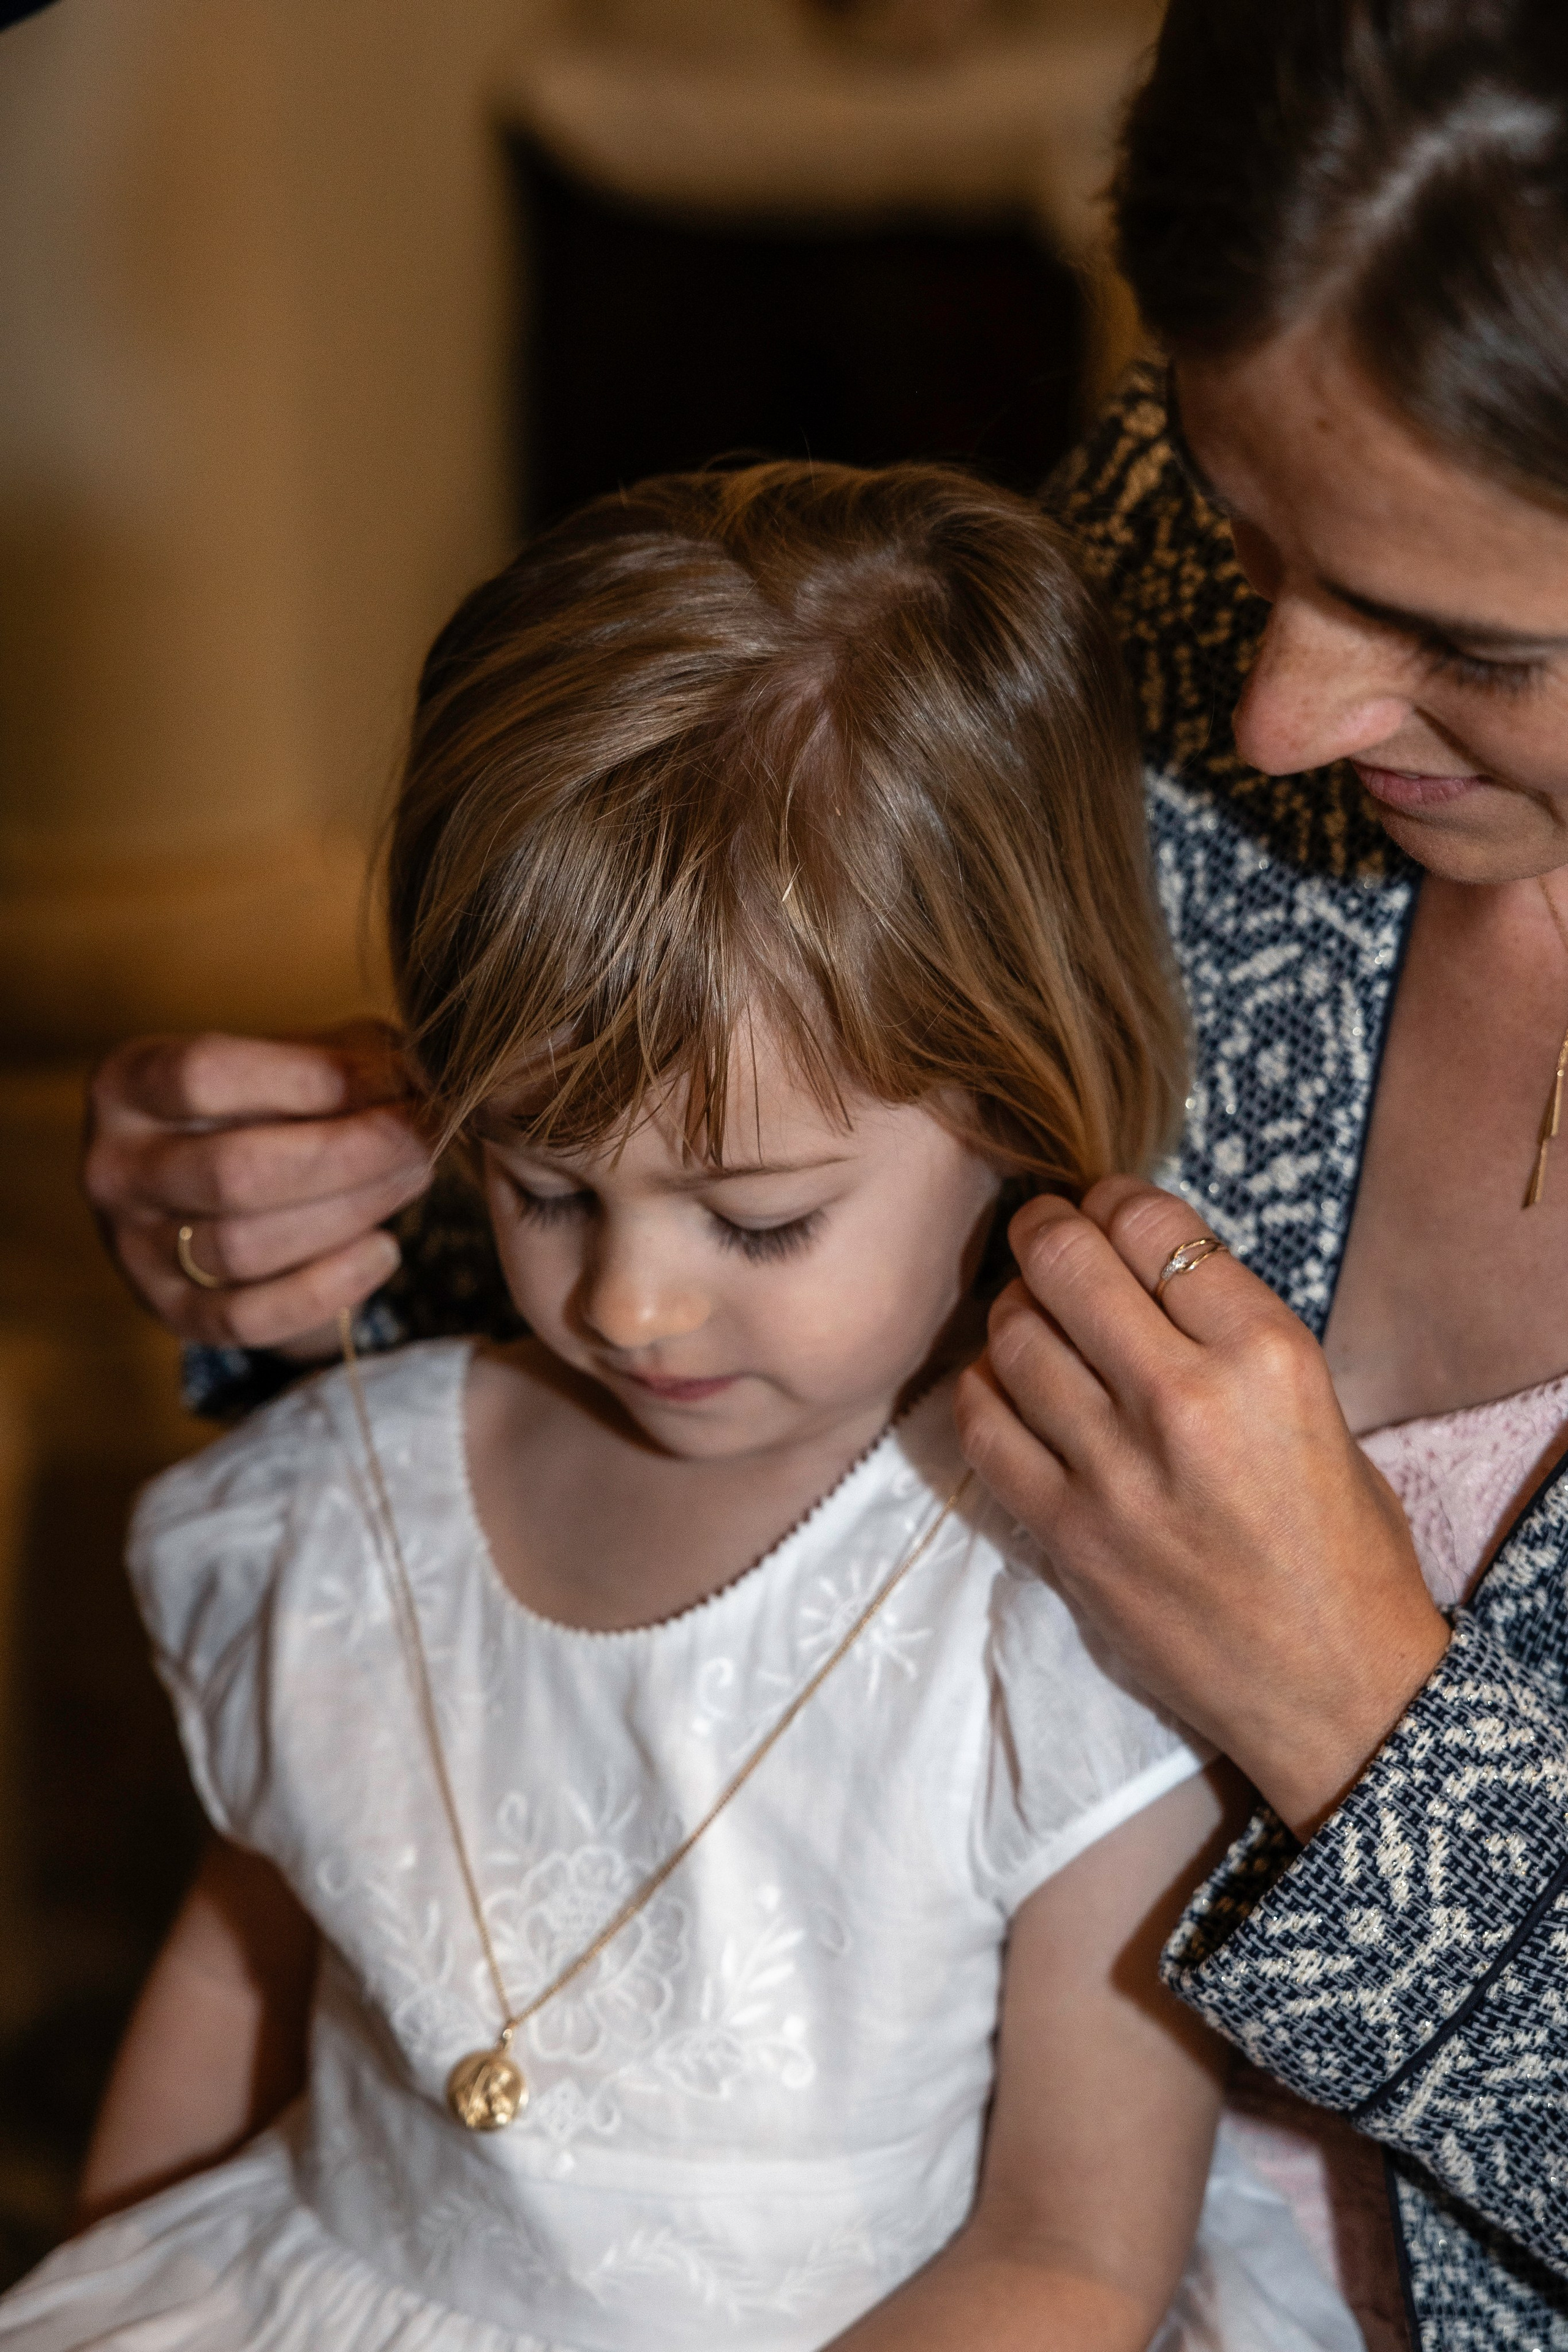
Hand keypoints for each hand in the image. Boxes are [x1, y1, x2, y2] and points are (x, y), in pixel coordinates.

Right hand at [82, 1023, 432, 1353]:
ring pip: (245, 1247)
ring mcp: (133, 1248)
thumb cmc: (274, 1102)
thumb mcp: (301, 1057)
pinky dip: (327, 1289)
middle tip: (420, 1138)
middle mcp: (114, 1167)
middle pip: (233, 1172)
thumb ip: (350, 1059)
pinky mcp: (173, 1313)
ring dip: (350, 1214)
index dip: (306, 1078)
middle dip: (347, 1156)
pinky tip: (384, 1250)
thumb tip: (415, 1084)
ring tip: (413, 1178)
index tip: (389, 1081)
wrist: (231, 1186)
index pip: (204, 1075)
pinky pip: (250, 1318)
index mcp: (127, 1083)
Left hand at [954, 1178, 1450, 1838]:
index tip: (1105, 1209)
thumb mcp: (1318, 1407)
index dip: (1115, 1201)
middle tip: (1043, 1232)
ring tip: (1028, 1315)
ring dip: (1011, 1309)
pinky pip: (982, 1426)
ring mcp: (1115, 1471)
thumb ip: (1228, 1332)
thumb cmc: (1340, 1545)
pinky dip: (981, 1390)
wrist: (1336, 1690)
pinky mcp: (1065, 1534)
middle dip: (1044, 1229)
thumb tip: (1134, 1267)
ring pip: (1012, 1336)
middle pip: (1066, 1262)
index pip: (1154, 1225)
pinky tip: (1003, 1388)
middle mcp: (1185, 1401)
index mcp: (1267, 1357)